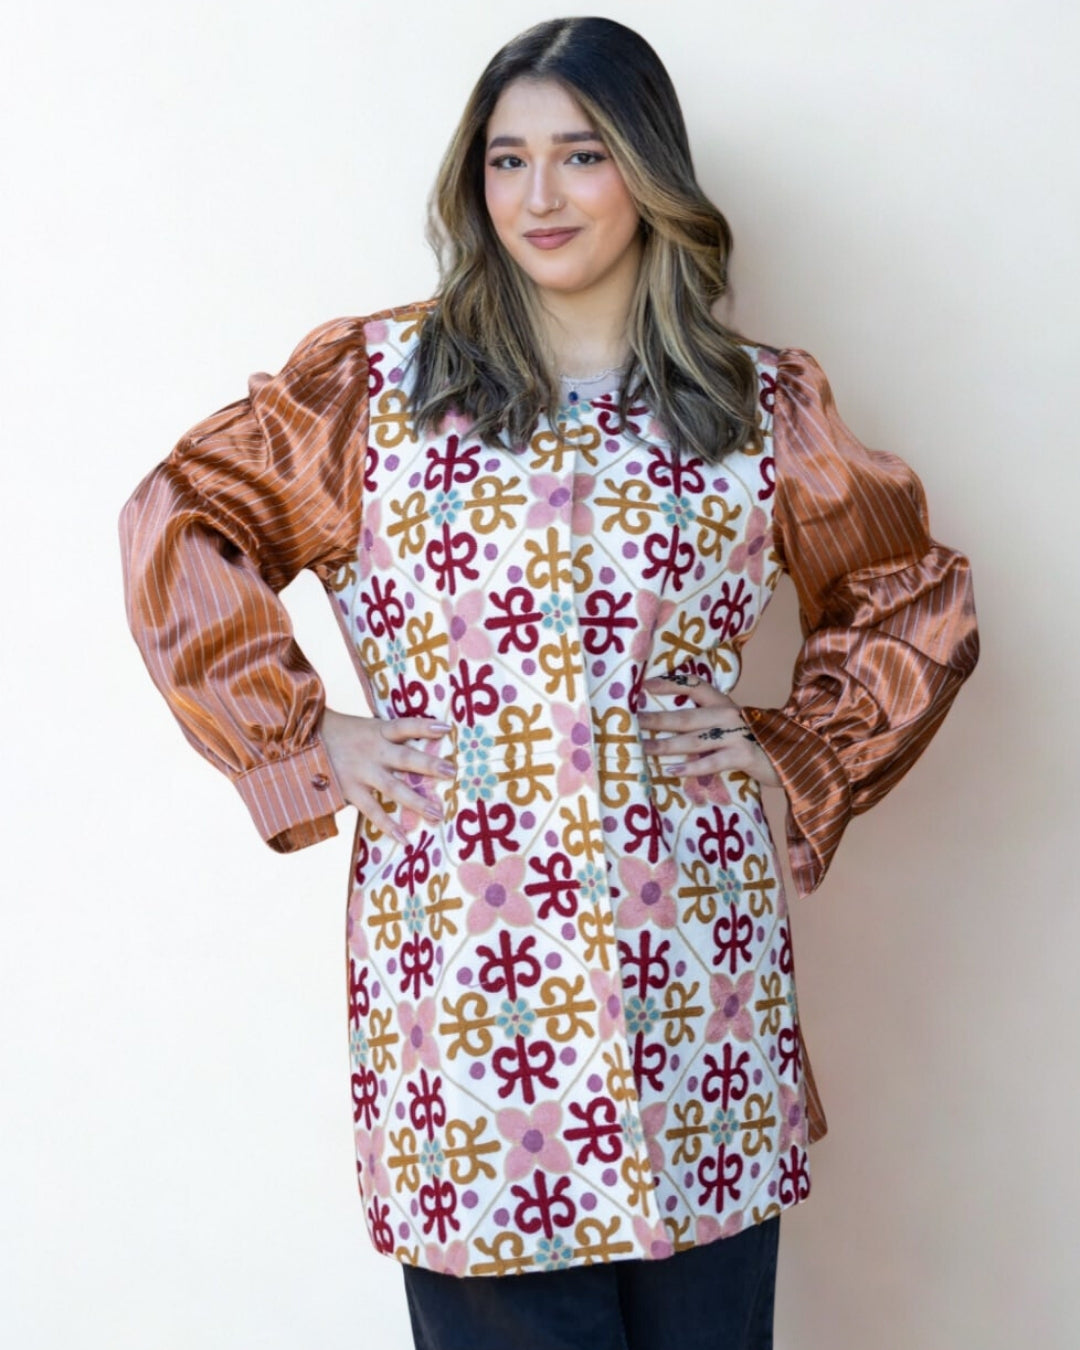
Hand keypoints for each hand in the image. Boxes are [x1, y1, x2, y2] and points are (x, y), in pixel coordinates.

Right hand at [319, 708, 454, 843]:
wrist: (301, 741)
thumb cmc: (342, 734)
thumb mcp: (366, 727)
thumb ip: (388, 737)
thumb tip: (419, 746)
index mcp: (377, 731)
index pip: (404, 726)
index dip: (424, 726)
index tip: (446, 728)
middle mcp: (372, 751)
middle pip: (405, 758)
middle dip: (429, 765)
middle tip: (451, 772)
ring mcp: (362, 772)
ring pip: (393, 787)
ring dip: (416, 800)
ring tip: (437, 813)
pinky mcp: (350, 791)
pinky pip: (372, 810)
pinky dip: (388, 825)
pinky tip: (404, 837)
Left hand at [638, 675, 780, 788]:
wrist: (797, 753)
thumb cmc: (759, 741)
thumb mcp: (735, 725)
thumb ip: (711, 724)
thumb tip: (676, 732)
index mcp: (724, 704)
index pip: (694, 685)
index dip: (669, 684)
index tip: (644, 686)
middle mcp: (728, 714)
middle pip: (685, 716)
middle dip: (655, 720)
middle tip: (630, 723)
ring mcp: (735, 734)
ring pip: (692, 739)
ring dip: (665, 745)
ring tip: (643, 748)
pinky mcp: (742, 754)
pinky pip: (710, 762)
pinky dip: (690, 768)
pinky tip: (671, 771)